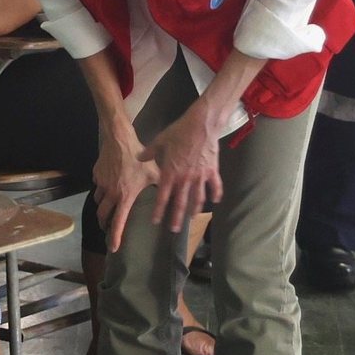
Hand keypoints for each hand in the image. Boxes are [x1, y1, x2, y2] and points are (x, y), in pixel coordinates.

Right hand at [92, 132, 159, 251]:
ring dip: (102, 206)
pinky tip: (108, 184)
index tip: (113, 247)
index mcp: (125, 196)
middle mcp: (110, 193)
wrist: (119, 140)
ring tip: (109, 206)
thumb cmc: (138, 157)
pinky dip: (101, 189)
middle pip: (102, 215)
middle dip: (104, 223)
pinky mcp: (96, 174)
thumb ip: (161, 186)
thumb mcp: (153, 172)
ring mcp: (101, 184)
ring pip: (98, 201)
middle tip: (107, 227)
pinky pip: (97, 186)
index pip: (118, 222)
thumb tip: (172, 195)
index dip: (115, 236)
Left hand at [137, 101, 223, 232]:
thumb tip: (139, 158)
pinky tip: (215, 202)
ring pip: (198, 198)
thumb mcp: (160, 141)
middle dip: (177, 217)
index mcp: (170, 173)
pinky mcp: (212, 171)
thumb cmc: (179, 132)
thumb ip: (150, 152)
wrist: (201, 124)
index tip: (156, 221)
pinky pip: (215, 186)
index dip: (159, 210)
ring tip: (193, 219)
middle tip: (174, 229)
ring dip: (195, 210)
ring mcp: (200, 176)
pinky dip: (216, 194)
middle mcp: (185, 178)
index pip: (163, 196)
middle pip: (180, 202)